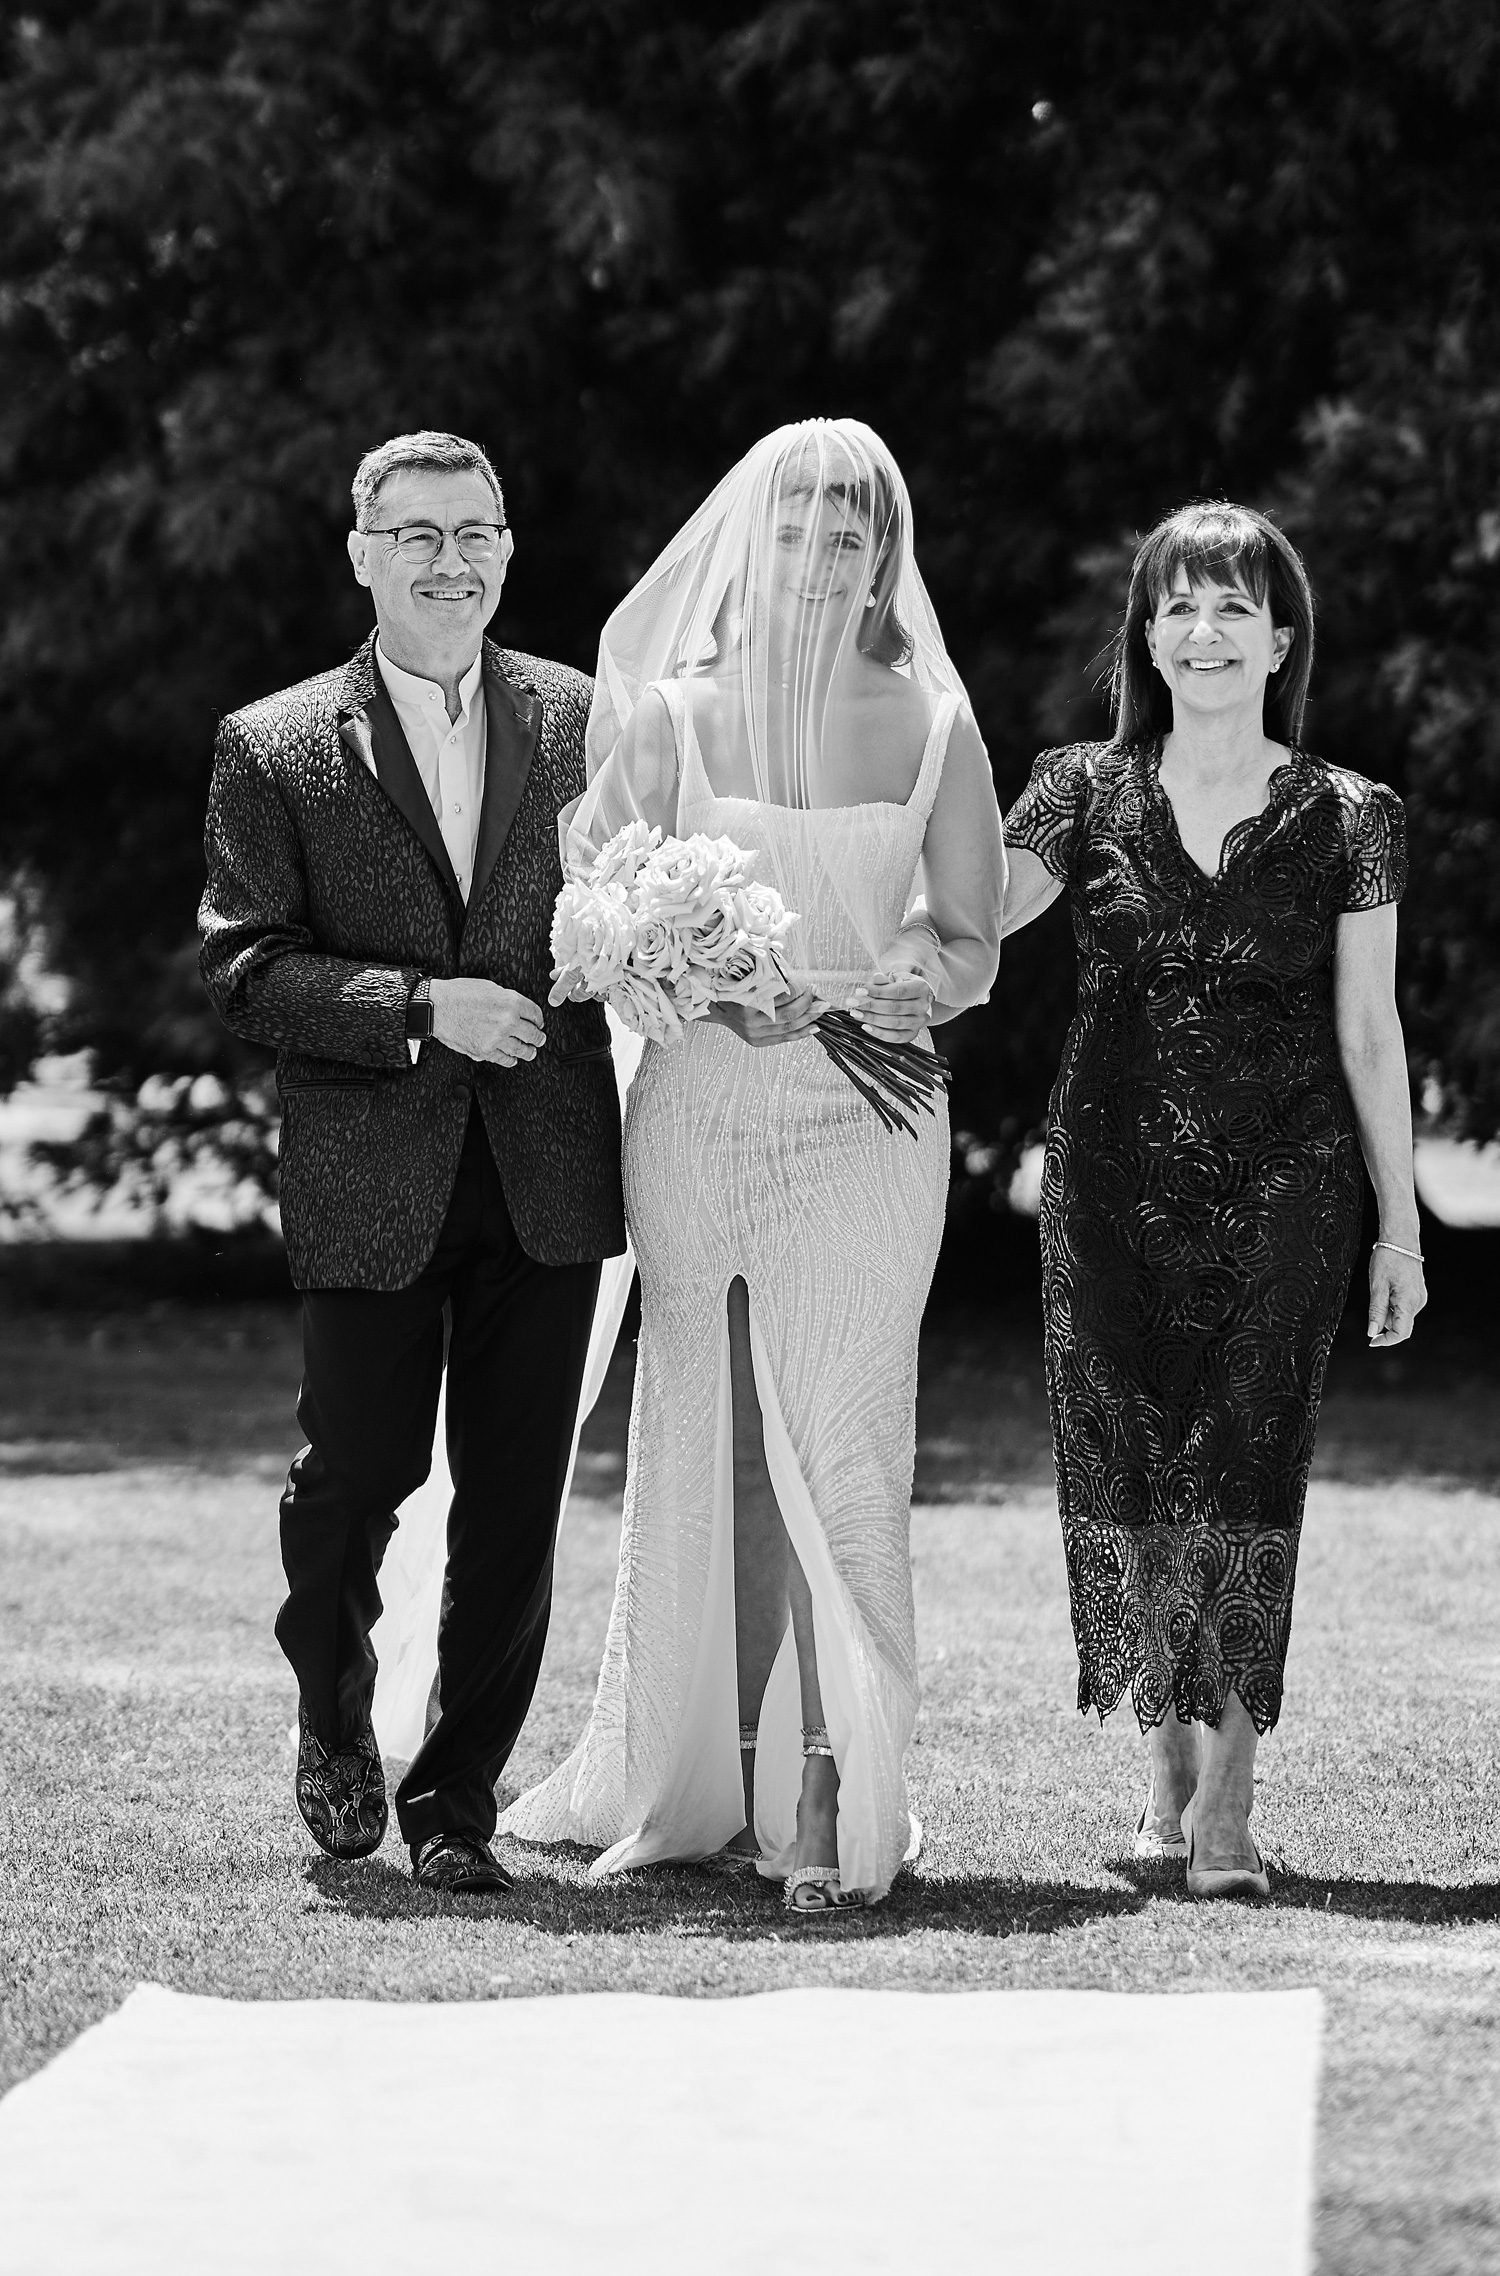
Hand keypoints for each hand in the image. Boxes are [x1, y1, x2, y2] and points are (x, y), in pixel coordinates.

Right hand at [430, 978, 545, 1066]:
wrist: (437, 1007)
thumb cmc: (458, 993)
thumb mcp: (489, 987)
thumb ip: (506, 999)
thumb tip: (516, 1009)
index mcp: (511, 1002)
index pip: (535, 1014)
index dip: (539, 1020)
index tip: (539, 1023)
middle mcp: (508, 1021)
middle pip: (533, 1034)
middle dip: (538, 1038)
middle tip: (540, 1039)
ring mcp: (497, 1038)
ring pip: (521, 1049)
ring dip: (529, 1051)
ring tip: (531, 1052)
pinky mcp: (485, 1051)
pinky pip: (504, 1059)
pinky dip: (511, 1060)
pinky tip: (513, 1059)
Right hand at [709, 988, 823, 1048]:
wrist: (718, 1008)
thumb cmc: (735, 991)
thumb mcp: (749, 980)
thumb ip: (771, 980)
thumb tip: (798, 980)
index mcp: (749, 1003)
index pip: (782, 999)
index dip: (800, 993)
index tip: (811, 985)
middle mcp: (752, 1021)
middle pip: (788, 1015)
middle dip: (808, 1006)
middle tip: (821, 998)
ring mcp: (755, 1034)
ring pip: (789, 1028)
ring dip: (809, 1019)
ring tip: (821, 1010)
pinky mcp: (758, 1042)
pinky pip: (784, 1039)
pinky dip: (801, 1033)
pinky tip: (813, 1028)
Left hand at [847, 969, 934, 1042]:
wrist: (917, 1001)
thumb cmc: (905, 987)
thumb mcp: (896, 978)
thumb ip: (885, 979)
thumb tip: (876, 978)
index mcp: (921, 988)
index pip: (897, 991)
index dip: (877, 992)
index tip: (860, 991)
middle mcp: (923, 1006)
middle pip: (894, 1008)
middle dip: (870, 1005)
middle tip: (853, 1003)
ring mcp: (919, 1022)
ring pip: (893, 1023)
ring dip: (872, 1019)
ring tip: (857, 1013)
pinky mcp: (913, 1034)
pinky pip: (895, 1037)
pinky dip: (879, 1033)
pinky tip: (867, 1026)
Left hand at [1367, 1245, 1426, 1346]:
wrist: (1401, 1238)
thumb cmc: (1388, 1258)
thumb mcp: (1377, 1286)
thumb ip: (1376, 1311)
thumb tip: (1373, 1332)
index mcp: (1409, 1302)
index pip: (1401, 1333)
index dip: (1386, 1340)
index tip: (1371, 1341)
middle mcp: (1418, 1302)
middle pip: (1401, 1325)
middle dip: (1384, 1323)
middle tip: (1372, 1305)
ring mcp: (1419, 1297)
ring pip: (1401, 1316)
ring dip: (1387, 1312)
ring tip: (1379, 1289)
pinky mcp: (1417, 1293)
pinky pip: (1404, 1307)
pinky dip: (1392, 1305)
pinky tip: (1386, 1289)